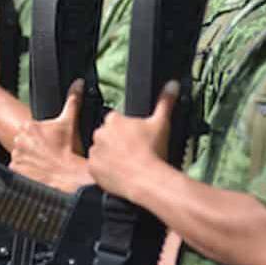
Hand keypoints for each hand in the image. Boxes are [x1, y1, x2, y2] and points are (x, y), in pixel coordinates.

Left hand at [11, 80, 88, 191]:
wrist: (67, 175)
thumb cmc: (69, 150)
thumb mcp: (71, 123)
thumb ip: (73, 100)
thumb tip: (78, 84)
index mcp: (29, 126)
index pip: (30, 129)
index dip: (41, 136)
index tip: (50, 142)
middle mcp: (19, 139)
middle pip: (25, 142)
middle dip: (35, 147)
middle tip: (49, 153)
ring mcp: (16, 155)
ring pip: (21, 154)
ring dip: (30, 158)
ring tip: (45, 162)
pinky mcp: (15, 169)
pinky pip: (18, 168)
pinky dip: (26, 169)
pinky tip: (39, 170)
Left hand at [87, 82, 176, 202]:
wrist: (146, 180)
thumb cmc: (153, 151)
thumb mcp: (161, 123)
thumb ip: (165, 102)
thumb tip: (172, 84)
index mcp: (113, 120)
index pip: (116, 121)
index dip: (126, 130)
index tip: (135, 139)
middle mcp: (100, 133)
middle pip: (107, 136)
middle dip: (116, 142)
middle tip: (132, 151)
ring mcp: (94, 152)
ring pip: (101, 151)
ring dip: (109, 156)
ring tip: (126, 164)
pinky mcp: (93, 169)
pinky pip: (96, 168)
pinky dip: (104, 170)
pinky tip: (119, 174)